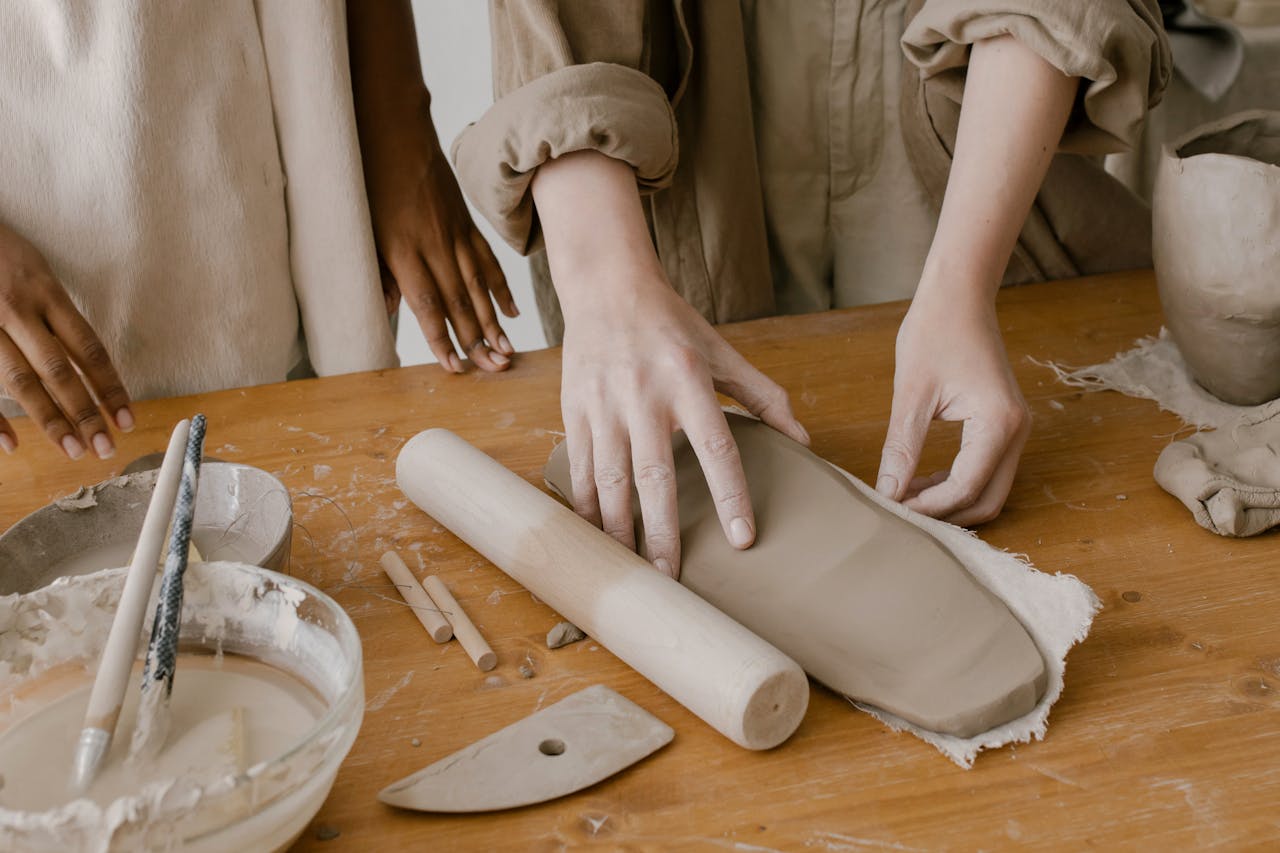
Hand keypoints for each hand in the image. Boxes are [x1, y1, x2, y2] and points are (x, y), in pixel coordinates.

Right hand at [0, 223, 132, 458]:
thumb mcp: (37, 270)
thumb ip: (56, 313)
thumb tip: (86, 362)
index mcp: (46, 292)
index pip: (88, 348)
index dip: (110, 386)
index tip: (127, 419)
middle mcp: (17, 309)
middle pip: (58, 370)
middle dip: (85, 412)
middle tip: (105, 449)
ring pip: (20, 381)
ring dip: (49, 420)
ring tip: (73, 450)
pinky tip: (12, 444)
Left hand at [361, 99, 516, 373]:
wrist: (392, 129)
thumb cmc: (369, 180)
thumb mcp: (363, 229)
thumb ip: (378, 273)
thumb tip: (387, 311)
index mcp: (403, 251)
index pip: (428, 305)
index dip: (443, 339)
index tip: (454, 367)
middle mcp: (434, 246)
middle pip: (459, 303)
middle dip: (477, 341)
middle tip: (493, 370)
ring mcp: (455, 233)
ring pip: (478, 286)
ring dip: (493, 323)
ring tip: (507, 352)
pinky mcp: (465, 222)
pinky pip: (487, 261)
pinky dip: (500, 288)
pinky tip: (511, 312)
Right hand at [559, 271, 809, 577]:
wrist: (606, 287)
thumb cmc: (671, 324)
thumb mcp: (722, 352)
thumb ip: (763, 396)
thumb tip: (803, 440)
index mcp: (688, 381)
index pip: (717, 448)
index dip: (731, 496)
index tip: (742, 539)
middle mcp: (644, 396)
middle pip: (656, 476)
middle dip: (662, 533)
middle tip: (672, 579)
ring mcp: (604, 406)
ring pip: (610, 480)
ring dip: (620, 530)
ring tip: (631, 570)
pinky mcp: (575, 411)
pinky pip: (580, 469)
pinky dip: (587, 507)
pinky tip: (596, 536)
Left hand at [876, 291, 1029, 525]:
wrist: (959, 295)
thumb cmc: (934, 332)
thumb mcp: (911, 394)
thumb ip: (902, 448)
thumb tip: (888, 493)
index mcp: (998, 423)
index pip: (966, 487)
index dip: (929, 506)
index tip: (893, 508)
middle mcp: (1017, 431)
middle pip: (987, 500)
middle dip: (945, 514)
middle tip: (900, 512)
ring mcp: (1015, 429)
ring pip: (990, 489)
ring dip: (951, 501)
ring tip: (905, 496)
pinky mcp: (1004, 425)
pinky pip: (987, 470)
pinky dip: (957, 484)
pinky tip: (920, 479)